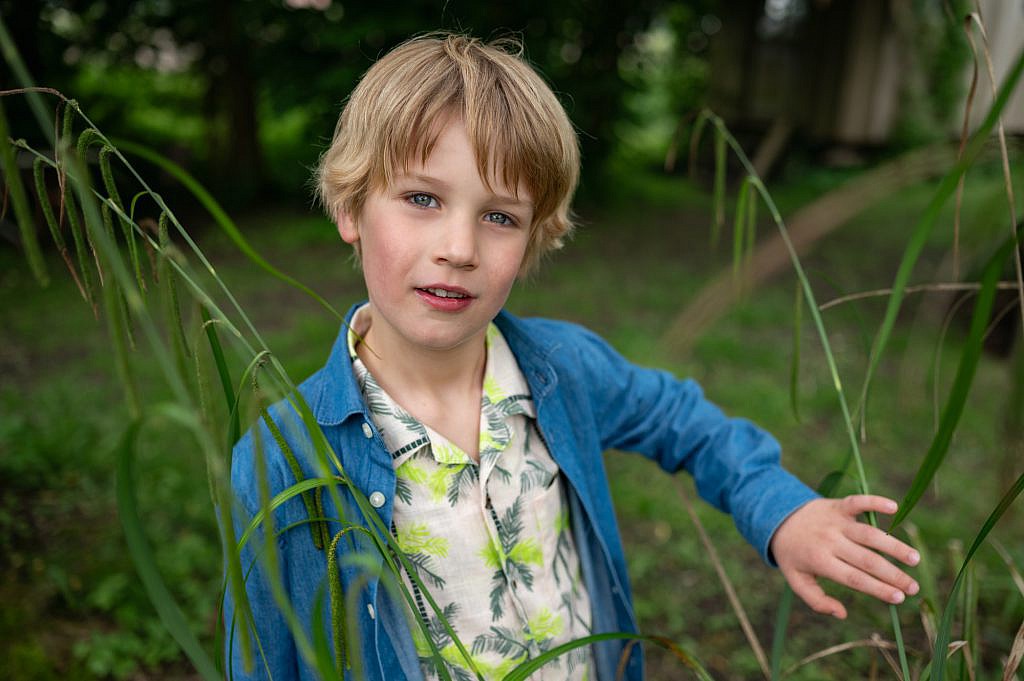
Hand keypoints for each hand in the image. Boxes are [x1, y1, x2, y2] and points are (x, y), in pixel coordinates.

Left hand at [770, 495, 919, 618]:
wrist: (777, 517)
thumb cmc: (793, 553)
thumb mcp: (797, 580)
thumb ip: (816, 600)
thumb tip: (842, 613)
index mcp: (820, 561)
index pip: (854, 578)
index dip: (878, 589)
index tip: (899, 599)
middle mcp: (829, 541)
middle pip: (866, 559)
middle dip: (893, 574)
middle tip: (914, 587)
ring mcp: (835, 521)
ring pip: (868, 534)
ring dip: (893, 545)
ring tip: (914, 559)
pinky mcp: (838, 506)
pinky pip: (858, 502)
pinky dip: (875, 502)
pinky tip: (894, 508)